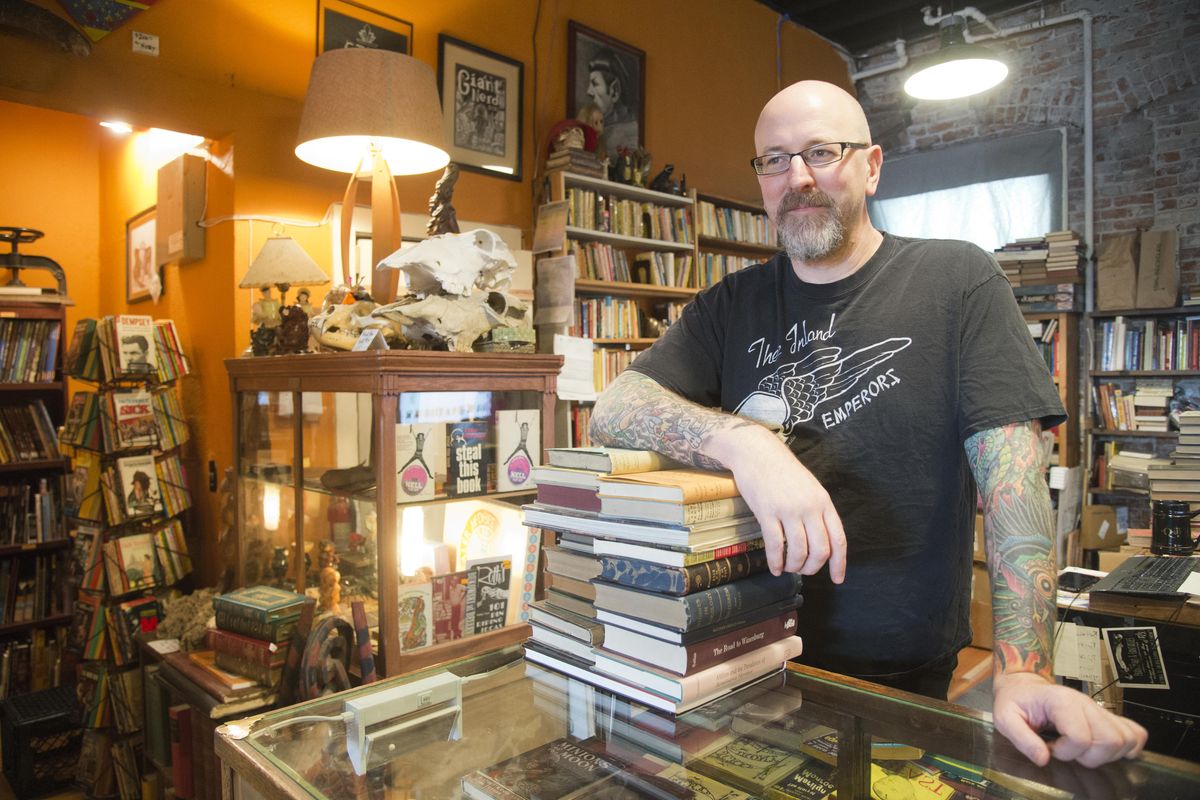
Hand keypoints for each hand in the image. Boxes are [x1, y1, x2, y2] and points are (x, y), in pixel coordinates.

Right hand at [709, 425, 845, 580]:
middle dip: (813, 567)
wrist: (757, 453)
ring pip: (798, 551)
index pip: (838, 539)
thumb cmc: (783, 471)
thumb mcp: (810, 488)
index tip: (837, 579)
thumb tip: (821, 540)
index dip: (839, 563)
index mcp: (823, 502)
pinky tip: (774, 568)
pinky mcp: (767, 512)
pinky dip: (776, 562)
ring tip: (788, 567)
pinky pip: (774, 546)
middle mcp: (809, 507)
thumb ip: (818, 511)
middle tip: (804, 570)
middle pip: (820, 550)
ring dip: (794, 566)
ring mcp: (788, 510)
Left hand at [992, 672, 1147, 766]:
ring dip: (1107, 755)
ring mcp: (1099, 710)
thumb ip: (1022, 739)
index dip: (1066, 752)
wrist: (1023, 686)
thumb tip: (1043, 759)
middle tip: (1069, 751)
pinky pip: (1135, 733)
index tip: (1051, 747)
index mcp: (1061, 702)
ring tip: (1083, 750)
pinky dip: (1128, 747)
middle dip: (1090, 757)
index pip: (1081, 737)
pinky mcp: (1107, 716)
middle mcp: (1086, 703)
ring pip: (1126, 739)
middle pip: (1111, 740)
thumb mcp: (1005, 718)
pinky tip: (1104, 750)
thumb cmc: (1016, 701)